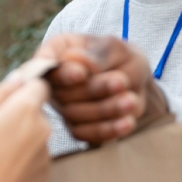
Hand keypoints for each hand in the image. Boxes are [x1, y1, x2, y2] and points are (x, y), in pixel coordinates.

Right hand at [0, 77, 51, 181]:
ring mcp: (47, 151)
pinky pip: (36, 155)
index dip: (24, 88)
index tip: (9, 98)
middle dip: (19, 115)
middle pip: (36, 111)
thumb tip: (18, 77)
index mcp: (26, 109)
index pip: (39, 85)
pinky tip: (3, 167)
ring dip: (22, 137)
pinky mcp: (45, 172)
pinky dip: (23, 157)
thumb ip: (0, 93)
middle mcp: (43, 127)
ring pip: (36, 134)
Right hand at [35, 34, 167, 143]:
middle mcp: (53, 81)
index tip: (81, 74)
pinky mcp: (75, 127)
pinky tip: (127, 122)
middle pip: (62, 92)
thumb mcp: (115, 48)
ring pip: (74, 115)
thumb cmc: (120, 58)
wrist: (135, 82)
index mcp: (56, 53)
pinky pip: (84, 133)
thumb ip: (97, 54)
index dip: (61, 73)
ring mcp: (62, 106)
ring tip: (131, 100)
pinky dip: (107, 129)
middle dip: (94, 89)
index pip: (46, 64)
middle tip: (122, 82)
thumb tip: (73, 58)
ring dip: (105, 109)